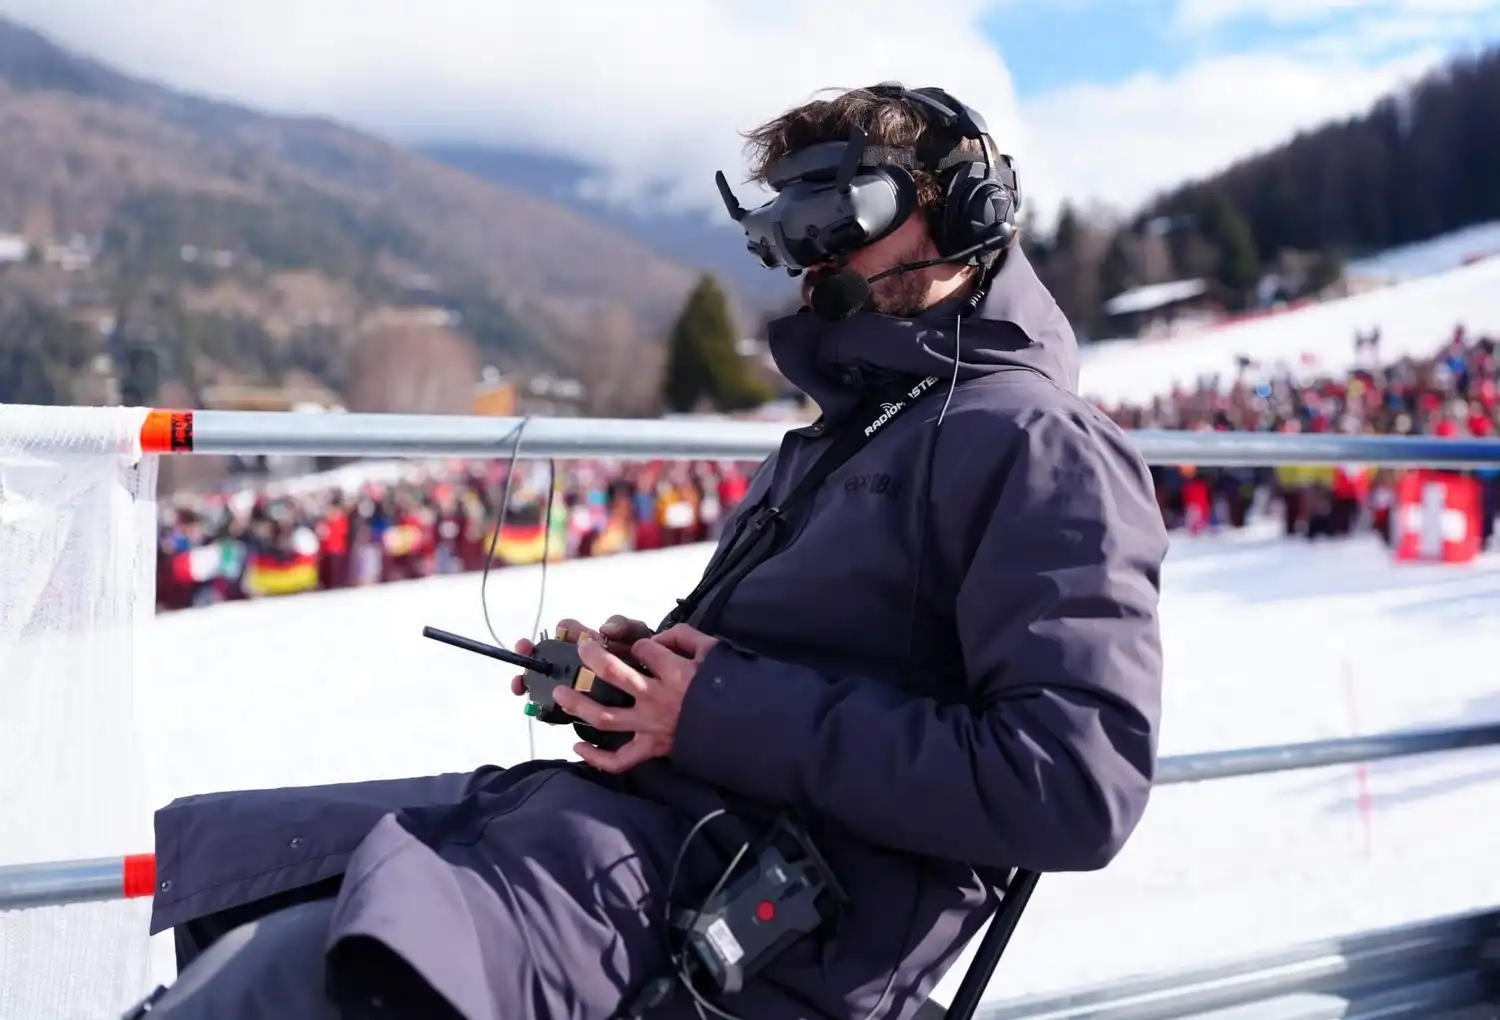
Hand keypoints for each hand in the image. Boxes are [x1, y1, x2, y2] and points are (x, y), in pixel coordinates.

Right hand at [509, 615, 652, 695]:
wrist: (661, 689)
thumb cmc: (648, 656)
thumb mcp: (639, 636)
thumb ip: (624, 627)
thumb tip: (605, 629)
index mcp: (593, 642)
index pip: (570, 630)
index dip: (563, 630)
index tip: (560, 632)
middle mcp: (581, 662)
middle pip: (549, 654)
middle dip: (532, 652)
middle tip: (524, 650)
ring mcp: (579, 684)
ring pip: (547, 680)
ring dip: (530, 678)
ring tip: (519, 684)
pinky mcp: (582, 707)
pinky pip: (558, 706)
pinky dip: (543, 706)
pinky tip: (535, 707)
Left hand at [556, 624, 719, 773]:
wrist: (741, 730)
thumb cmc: (728, 689)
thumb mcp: (714, 652)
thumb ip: (684, 637)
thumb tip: (657, 638)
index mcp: (674, 672)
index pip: (643, 648)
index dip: (639, 644)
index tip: (643, 649)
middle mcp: (656, 697)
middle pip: (613, 673)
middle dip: (591, 656)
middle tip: (581, 647)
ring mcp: (650, 725)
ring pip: (605, 716)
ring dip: (578, 704)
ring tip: (560, 693)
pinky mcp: (650, 748)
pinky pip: (619, 759)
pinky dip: (596, 758)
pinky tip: (578, 746)